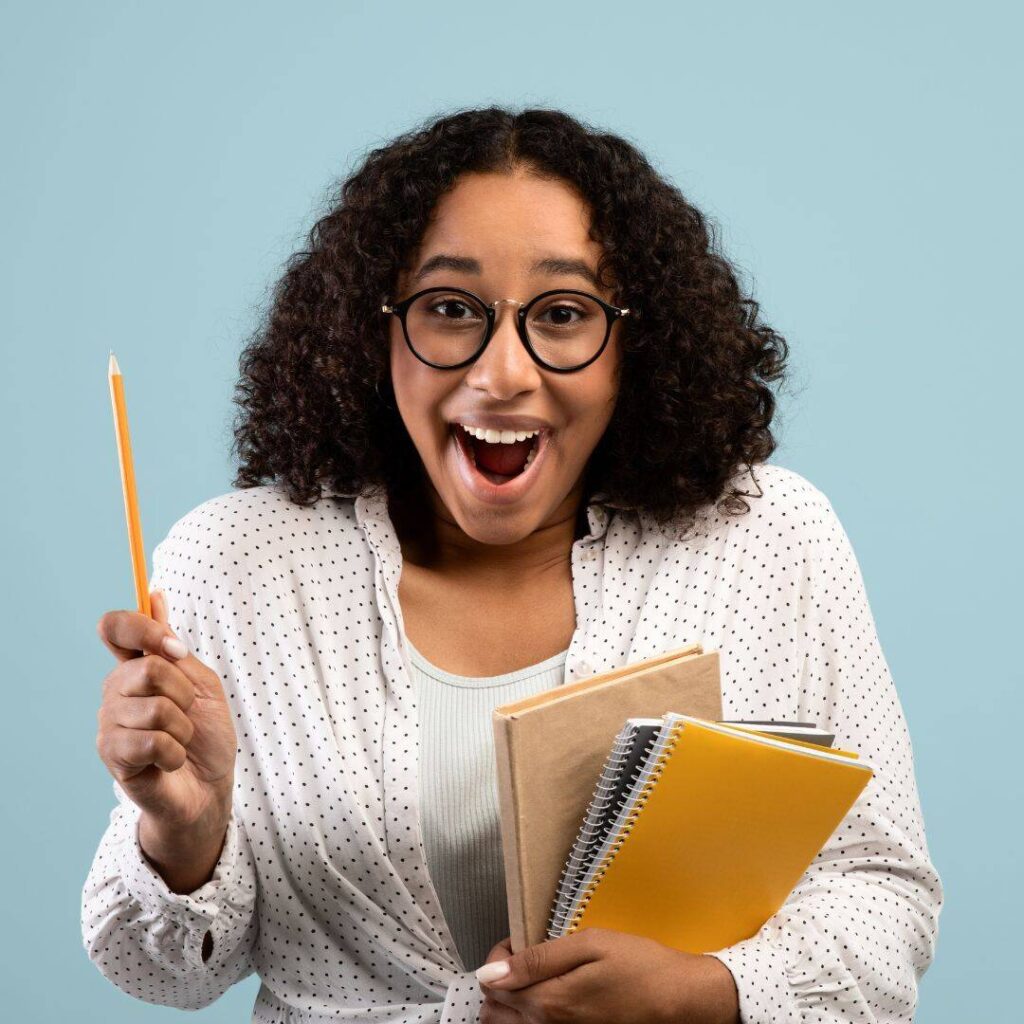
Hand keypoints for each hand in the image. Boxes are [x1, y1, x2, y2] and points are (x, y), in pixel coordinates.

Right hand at [95, 590, 236, 830]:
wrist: (209, 787)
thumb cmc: (207, 735)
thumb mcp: (201, 683)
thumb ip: (173, 647)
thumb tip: (154, 594)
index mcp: (135, 666)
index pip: (114, 626)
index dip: (143, 628)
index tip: (175, 649)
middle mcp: (115, 689)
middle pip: (147, 668)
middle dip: (184, 693)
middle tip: (188, 714)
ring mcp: (109, 722)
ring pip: (155, 708)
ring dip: (183, 728)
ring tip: (180, 741)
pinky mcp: (112, 755)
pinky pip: (153, 741)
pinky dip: (176, 752)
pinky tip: (171, 761)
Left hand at [477, 928, 738, 1023]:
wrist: (680, 1002)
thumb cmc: (640, 967)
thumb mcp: (590, 945)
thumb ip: (538, 959)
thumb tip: (491, 972)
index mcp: (548, 1002)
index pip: (493, 984)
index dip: (500, 956)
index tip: (519, 942)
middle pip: (494, 1011)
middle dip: (500, 981)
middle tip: (525, 959)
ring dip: (510, 1003)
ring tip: (534, 979)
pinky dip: (526, 1017)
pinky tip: (548, 999)